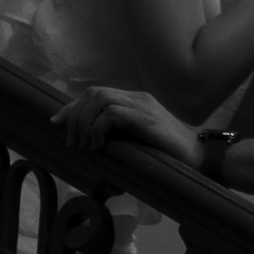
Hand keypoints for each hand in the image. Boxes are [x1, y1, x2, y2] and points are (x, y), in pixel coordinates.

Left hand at [54, 81, 195, 165]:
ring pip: (100, 99)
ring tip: (85, 145)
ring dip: (85, 122)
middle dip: (75, 116)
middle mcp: (137, 98)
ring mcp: (143, 106)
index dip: (73, 106)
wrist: (198, 160)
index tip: (56, 122)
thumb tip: (88, 146)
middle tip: (72, 142)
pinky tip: (98, 146)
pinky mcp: (146, 119)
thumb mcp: (135, 143)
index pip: (96, 93)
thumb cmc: (167, 156)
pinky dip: (98, 129)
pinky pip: (112, 114)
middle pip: (94, 93)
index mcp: (134, 101)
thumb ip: (117, 137)